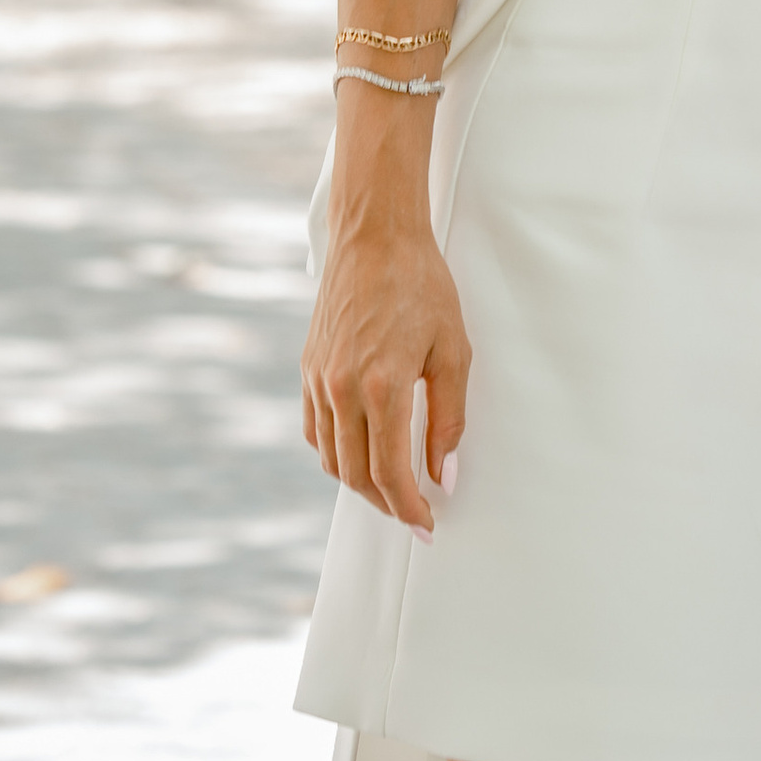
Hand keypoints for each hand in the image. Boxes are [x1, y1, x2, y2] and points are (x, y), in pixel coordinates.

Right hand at [302, 212, 470, 536]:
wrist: (374, 234)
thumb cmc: (421, 284)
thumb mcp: (452, 350)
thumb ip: (448, 418)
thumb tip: (444, 475)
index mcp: (382, 387)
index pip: (391, 474)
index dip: (409, 509)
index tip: (427, 525)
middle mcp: (341, 389)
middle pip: (357, 476)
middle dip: (387, 504)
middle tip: (413, 513)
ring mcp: (318, 380)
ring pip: (332, 458)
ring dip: (360, 483)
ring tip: (391, 488)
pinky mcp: (308, 369)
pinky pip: (316, 430)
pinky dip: (336, 453)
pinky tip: (360, 451)